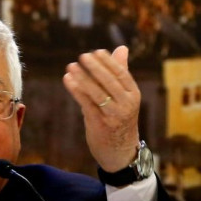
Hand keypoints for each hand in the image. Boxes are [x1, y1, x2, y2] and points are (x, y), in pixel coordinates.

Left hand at [62, 46, 140, 171]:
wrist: (121, 153)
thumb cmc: (120, 120)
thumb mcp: (124, 97)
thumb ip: (120, 73)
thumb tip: (122, 48)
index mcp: (133, 95)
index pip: (121, 74)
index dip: (108, 62)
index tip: (96, 51)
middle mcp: (126, 104)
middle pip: (109, 81)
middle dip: (95, 67)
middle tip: (82, 56)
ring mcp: (113, 115)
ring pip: (96, 92)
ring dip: (82, 78)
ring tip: (71, 66)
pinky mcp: (100, 124)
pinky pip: (86, 104)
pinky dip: (76, 90)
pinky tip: (68, 80)